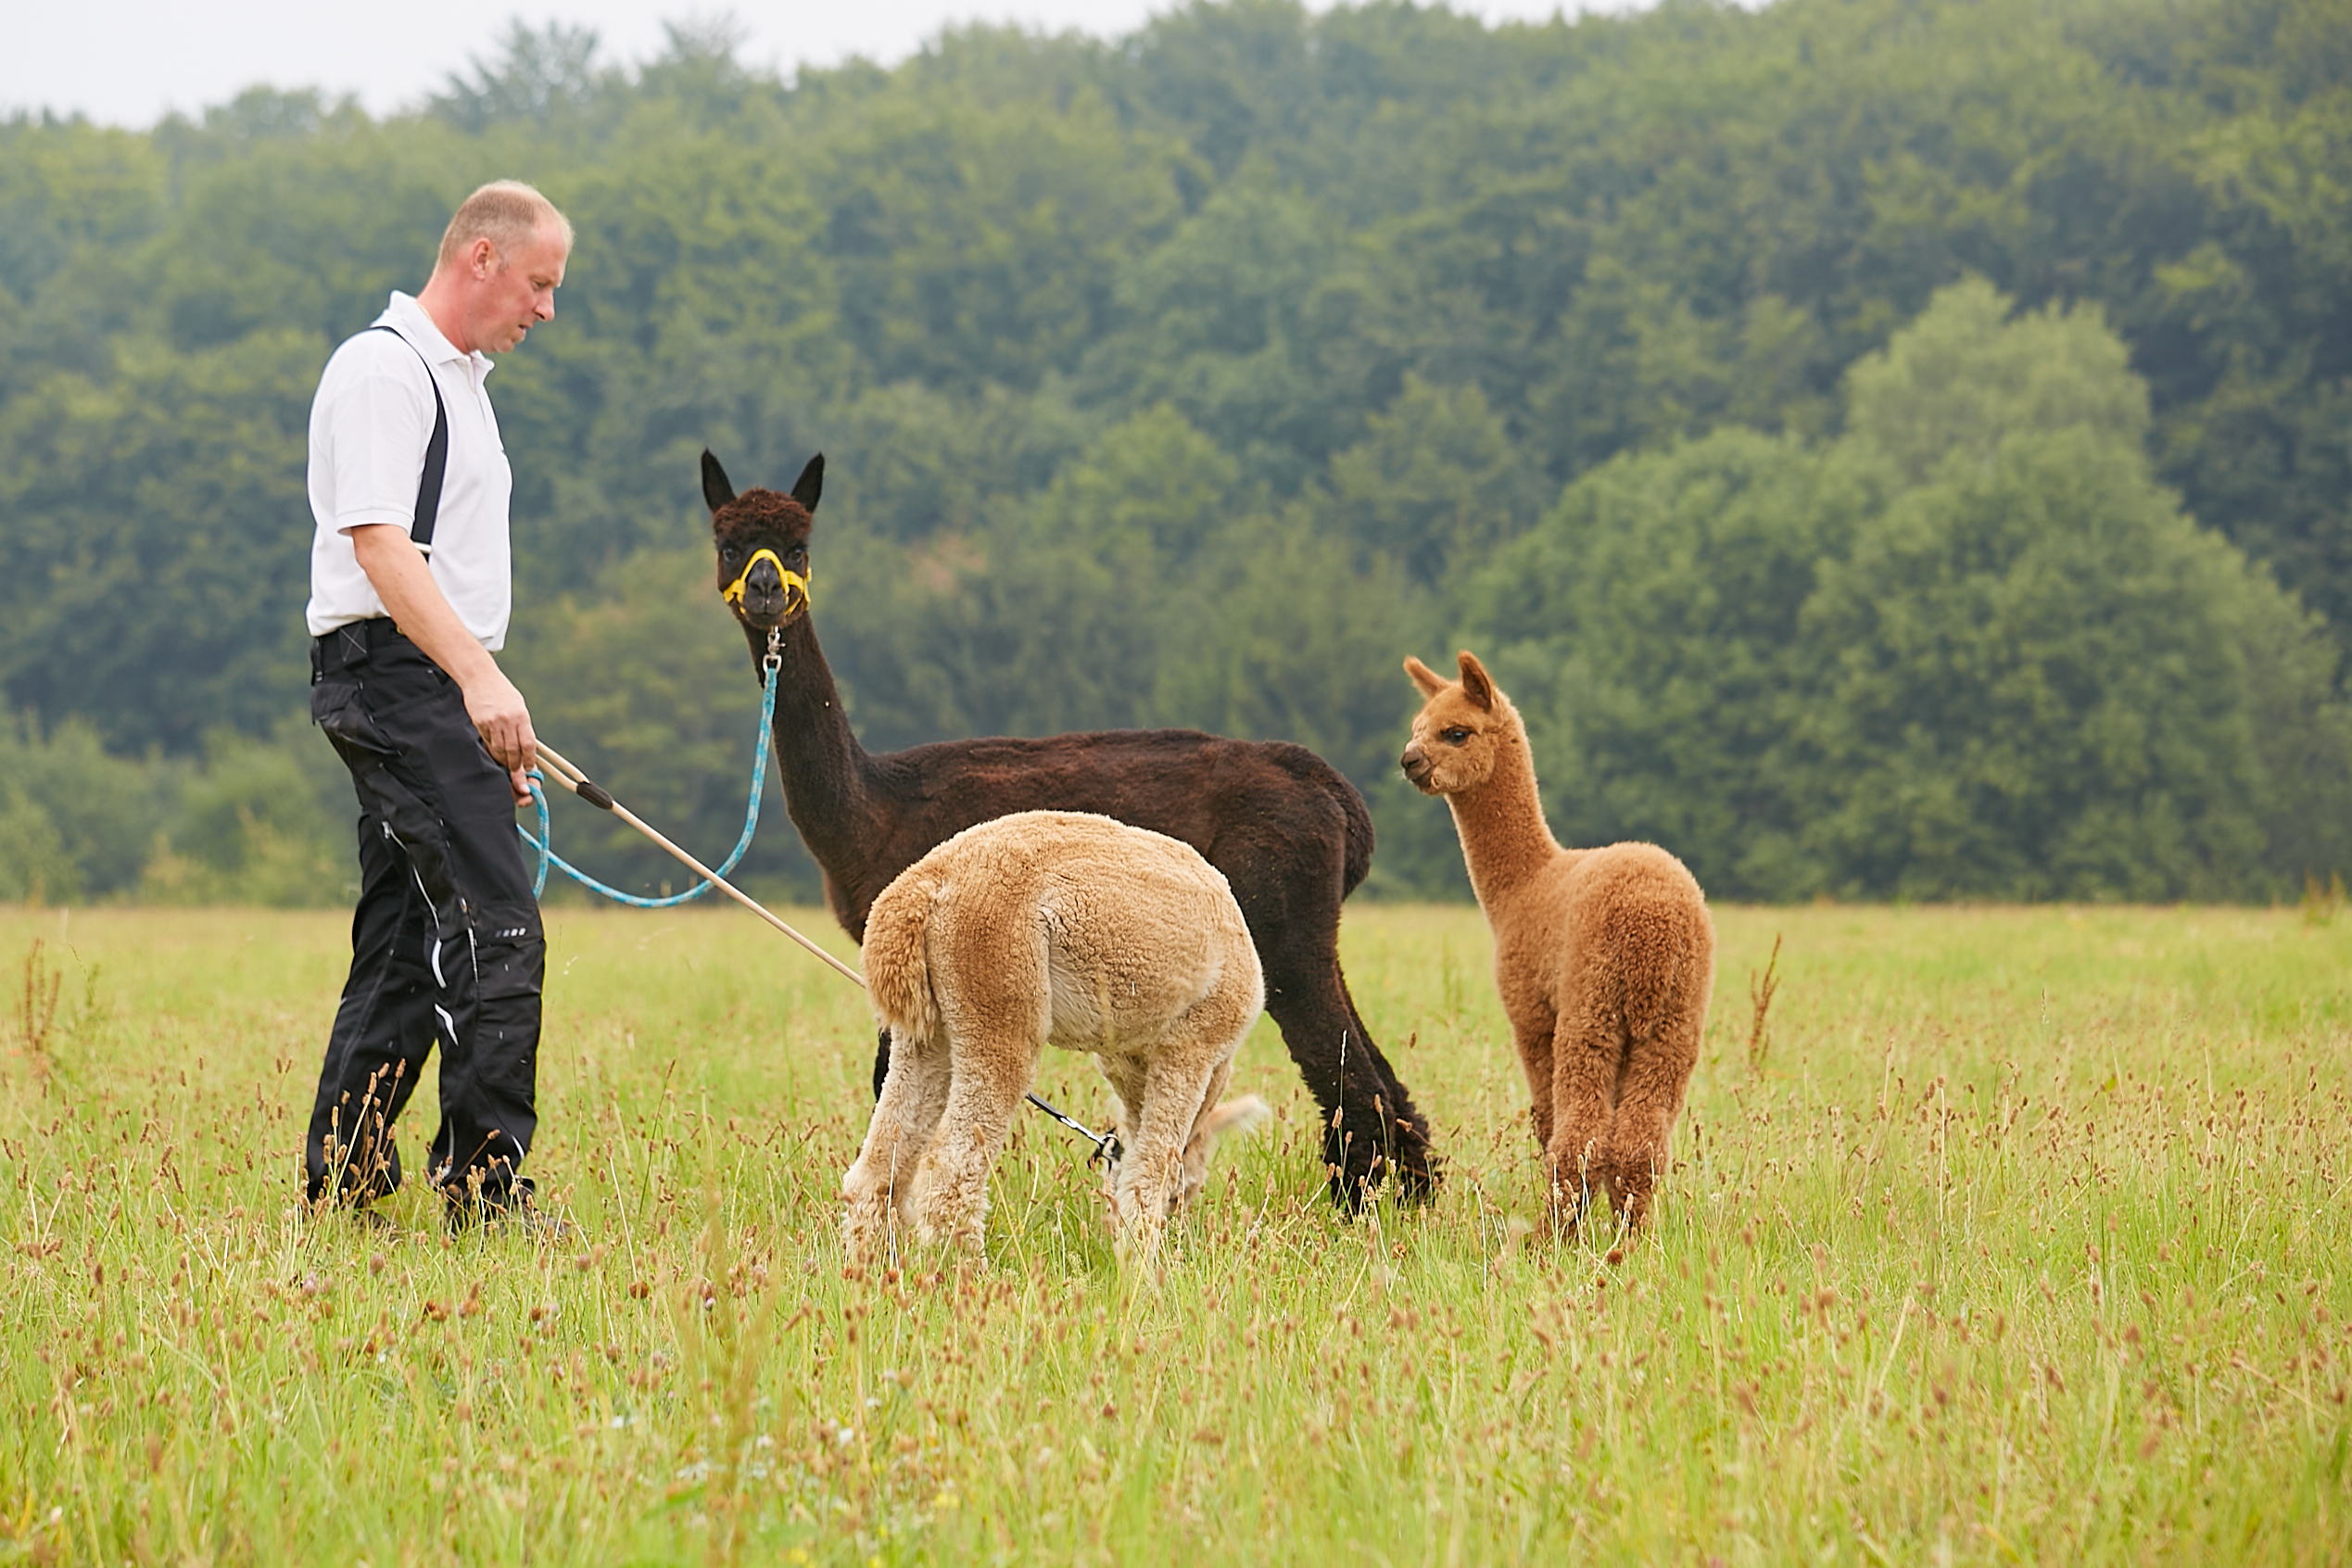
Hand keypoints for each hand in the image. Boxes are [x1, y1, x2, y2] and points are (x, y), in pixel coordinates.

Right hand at [463, 669, 537, 803]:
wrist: (480, 677)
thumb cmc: (503, 693)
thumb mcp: (518, 707)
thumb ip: (523, 727)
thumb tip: (527, 750)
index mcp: (522, 716)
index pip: (528, 744)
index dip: (529, 761)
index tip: (530, 770)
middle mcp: (508, 720)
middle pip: (514, 751)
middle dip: (516, 768)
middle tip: (518, 777)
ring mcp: (493, 722)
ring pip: (500, 750)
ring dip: (504, 761)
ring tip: (507, 765)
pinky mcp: (480, 723)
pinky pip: (488, 743)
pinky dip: (493, 751)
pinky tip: (495, 753)